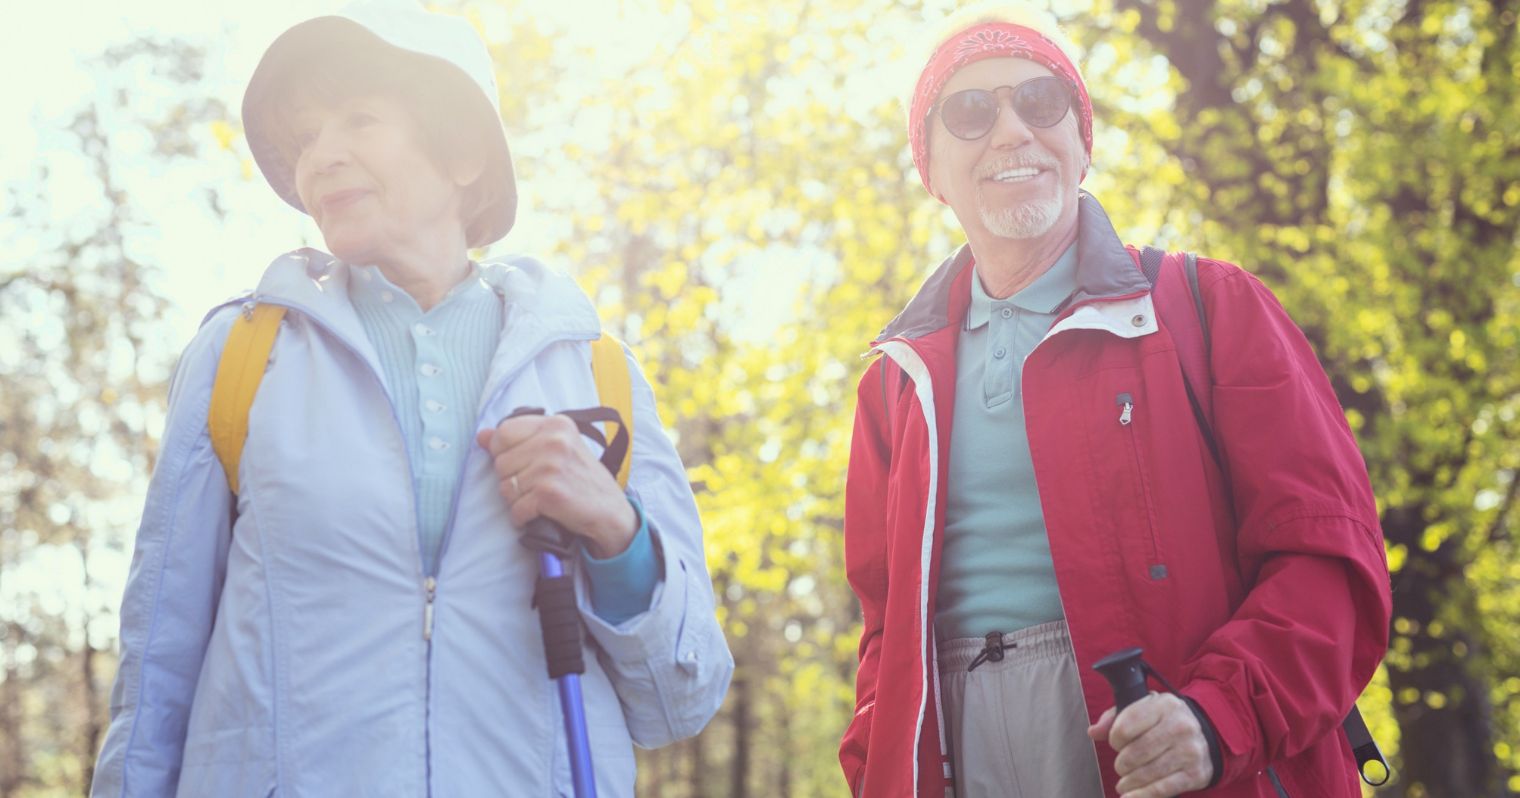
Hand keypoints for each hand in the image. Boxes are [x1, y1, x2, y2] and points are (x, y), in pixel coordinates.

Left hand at [476, 414, 636, 558]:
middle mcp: (554, 441)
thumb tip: (481, 436)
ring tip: (539, 499)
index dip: (502, 451)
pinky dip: (522, 516)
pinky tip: (539, 513)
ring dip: (517, 500)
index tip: (519, 463)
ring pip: (505, 487)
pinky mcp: (548, 493)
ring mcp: (551, 467)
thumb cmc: (581, 479)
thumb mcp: (557, 449)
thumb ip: (520, 439)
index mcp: (556, 424)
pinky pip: (515, 509)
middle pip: (500, 462)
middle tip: (535, 485)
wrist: (610, 511)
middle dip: (511, 479)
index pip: (504, 432)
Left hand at [1087, 692, 1213, 797]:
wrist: (1206, 736)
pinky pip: (1162, 789)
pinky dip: (1142, 796)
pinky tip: (1130, 796)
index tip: (1116, 743)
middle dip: (1121, 763)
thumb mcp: (1144, 709)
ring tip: (1123, 783)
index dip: (1114, 739)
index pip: (1126, 725)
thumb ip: (1115, 718)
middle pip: (1135, 752)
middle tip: (1121, 766)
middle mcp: (1180, 726)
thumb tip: (1093, 732)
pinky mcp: (1195, 774)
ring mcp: (1189, 751)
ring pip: (1147, 772)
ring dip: (1129, 782)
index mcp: (1164, 705)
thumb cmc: (1165, 722)